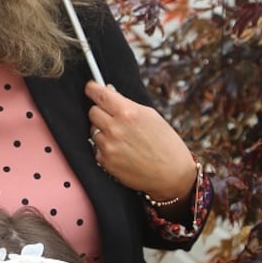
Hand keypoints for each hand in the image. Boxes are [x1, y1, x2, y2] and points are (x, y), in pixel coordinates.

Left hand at [85, 80, 197, 204]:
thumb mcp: (151, 116)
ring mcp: (108, 146)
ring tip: (122, 138)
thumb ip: (127, 105)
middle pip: (92, 112)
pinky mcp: (105, 161)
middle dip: (100, 112)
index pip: (99, 94)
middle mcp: (115, 128)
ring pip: (93, 130)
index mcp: (128, 112)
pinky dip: (105, 147)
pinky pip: (97, 148)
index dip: (92, 89)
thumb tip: (110, 94)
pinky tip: (121, 151)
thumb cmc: (165, 143)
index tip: (91, 88)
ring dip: (103, 131)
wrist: (171, 174)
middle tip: (112, 117)